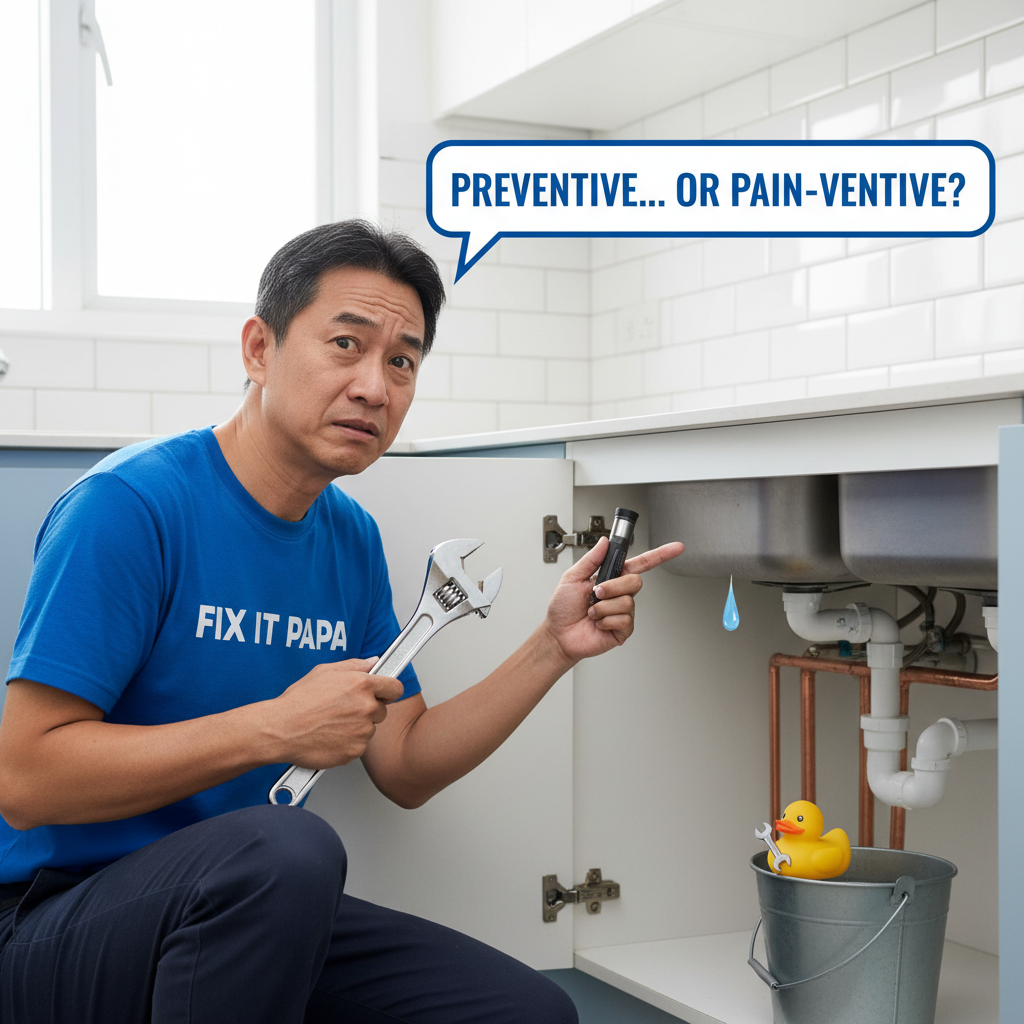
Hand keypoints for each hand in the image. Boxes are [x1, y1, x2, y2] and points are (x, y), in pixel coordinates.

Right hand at [267, 658, 404, 768]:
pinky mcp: (355, 750)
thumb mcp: (324, 671)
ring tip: (332, 723)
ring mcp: (362, 731)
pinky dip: (347, 743)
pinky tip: (330, 736)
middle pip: (382, 710)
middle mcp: (366, 707)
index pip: (395, 688)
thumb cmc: (298, 701)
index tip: (383, 693)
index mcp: (362, 685)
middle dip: (368, 710)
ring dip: (357, 727)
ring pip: (369, 729)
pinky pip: (358, 746)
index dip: (388, 690)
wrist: (281, 729)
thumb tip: (373, 662)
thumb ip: (355, 665)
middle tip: (344, 710)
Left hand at [543, 536, 683, 662]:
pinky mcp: (623, 630)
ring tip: (593, 612)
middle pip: (636, 581)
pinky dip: (606, 620)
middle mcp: (620, 594)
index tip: (676, 547)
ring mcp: (623, 612)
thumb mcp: (572, 577)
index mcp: (611, 578)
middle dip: (613, 587)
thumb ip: (591, 559)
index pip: (640, 564)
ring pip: (627, 602)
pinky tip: (598, 623)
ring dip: (604, 606)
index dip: (660, 555)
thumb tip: (605, 542)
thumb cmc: (563, 608)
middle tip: (597, 592)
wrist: (558, 634)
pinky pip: (624, 620)